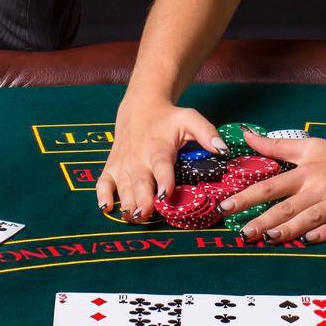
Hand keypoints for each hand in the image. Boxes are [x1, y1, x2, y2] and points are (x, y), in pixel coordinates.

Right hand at [96, 98, 230, 221]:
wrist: (140, 108)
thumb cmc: (168, 118)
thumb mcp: (190, 119)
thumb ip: (207, 133)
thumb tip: (223, 150)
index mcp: (158, 149)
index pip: (161, 166)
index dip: (163, 180)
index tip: (165, 195)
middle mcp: (139, 159)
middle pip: (139, 182)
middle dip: (141, 199)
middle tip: (145, 214)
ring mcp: (123, 165)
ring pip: (122, 187)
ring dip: (126, 203)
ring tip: (133, 217)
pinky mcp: (112, 167)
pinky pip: (103, 183)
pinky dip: (102, 196)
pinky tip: (107, 209)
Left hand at [217, 129, 325, 242]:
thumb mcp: (310, 146)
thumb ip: (276, 146)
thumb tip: (246, 136)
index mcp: (305, 172)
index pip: (270, 186)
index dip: (247, 196)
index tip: (225, 207)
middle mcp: (318, 187)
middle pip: (286, 205)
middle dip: (262, 219)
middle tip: (241, 233)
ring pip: (309, 217)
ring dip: (288, 228)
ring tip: (267, 239)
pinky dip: (325, 232)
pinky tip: (310, 240)